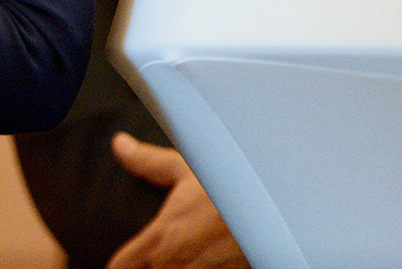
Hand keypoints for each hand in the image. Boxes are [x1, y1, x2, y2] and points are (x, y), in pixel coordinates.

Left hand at [106, 132, 248, 268]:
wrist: (281, 207)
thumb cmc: (233, 186)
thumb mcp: (187, 168)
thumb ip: (148, 162)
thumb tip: (121, 145)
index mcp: (159, 240)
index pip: (120, 267)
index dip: (122, 261)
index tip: (130, 255)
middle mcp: (175, 267)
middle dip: (149, 266)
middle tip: (163, 251)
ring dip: (176, 268)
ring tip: (188, 255)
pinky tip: (209, 260)